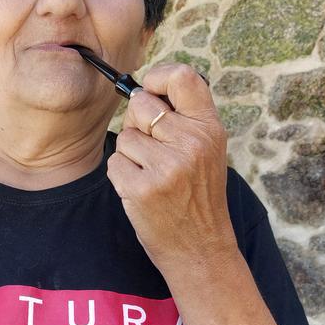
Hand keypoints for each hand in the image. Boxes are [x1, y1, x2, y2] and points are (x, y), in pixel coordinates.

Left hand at [107, 62, 234, 269]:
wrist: (200, 248)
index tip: (152, 91)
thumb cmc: (197, 196)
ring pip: (125, 136)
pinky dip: (122, 176)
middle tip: (154, 150)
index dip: (159, 77)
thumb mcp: (207, 151)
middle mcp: (191, 143)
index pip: (183, 77)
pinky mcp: (142, 188)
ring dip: (131, 155)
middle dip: (138, 124)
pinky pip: (115, 162)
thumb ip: (183, 118)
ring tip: (153, 175)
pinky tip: (142, 191)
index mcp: (210, 129)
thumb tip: (142, 89)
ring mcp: (166, 167)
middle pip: (141, 104)